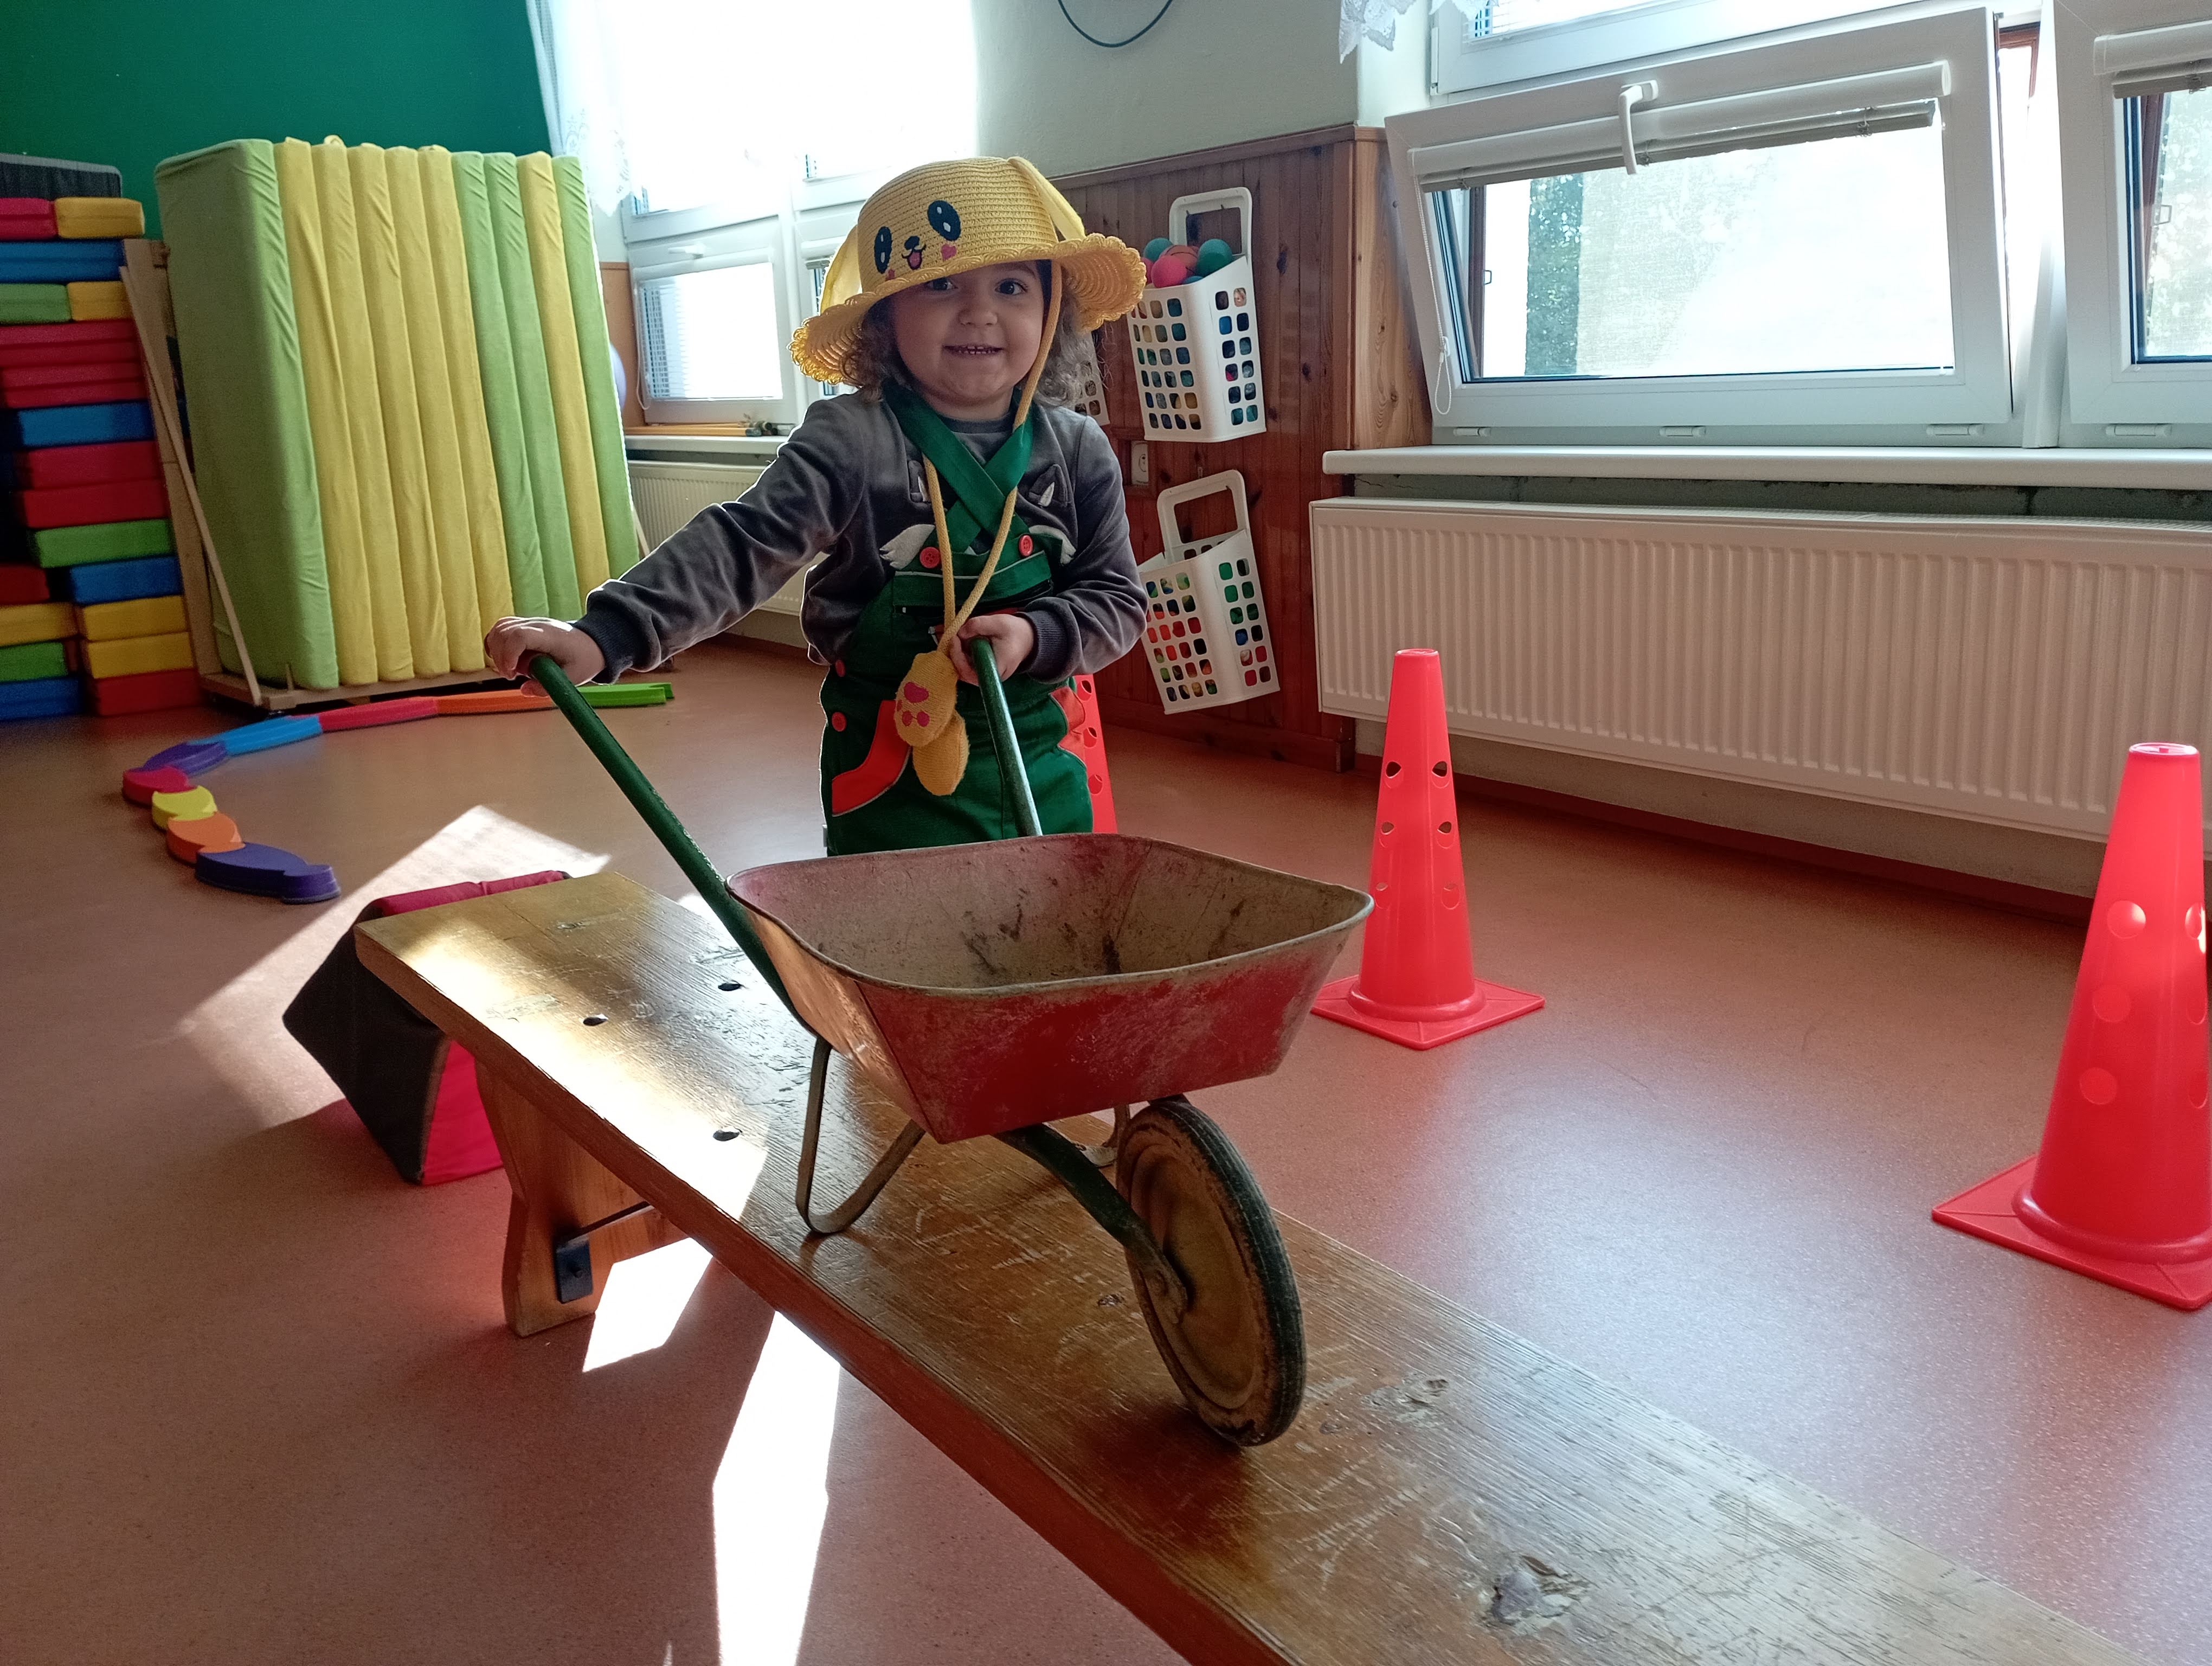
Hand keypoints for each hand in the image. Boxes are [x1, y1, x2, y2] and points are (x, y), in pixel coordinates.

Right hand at [485, 617, 605, 686]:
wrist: (592, 644)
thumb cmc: (584, 659)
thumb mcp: (573, 678)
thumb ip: (548, 686)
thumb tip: (524, 690)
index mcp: (551, 636)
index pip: (520, 636)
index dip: (509, 654)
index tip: (512, 674)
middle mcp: (538, 625)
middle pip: (504, 631)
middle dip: (500, 657)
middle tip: (512, 676)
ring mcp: (530, 623)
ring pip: (499, 628)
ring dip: (497, 651)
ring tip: (511, 669)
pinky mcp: (524, 626)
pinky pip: (502, 628)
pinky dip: (496, 643)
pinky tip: (506, 659)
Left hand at [946, 612, 1035, 684]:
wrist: (1028, 638)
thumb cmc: (1015, 632)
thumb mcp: (998, 622)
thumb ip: (978, 625)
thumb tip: (959, 632)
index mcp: (996, 668)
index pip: (971, 674)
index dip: (959, 660)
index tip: (955, 639)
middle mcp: (990, 676)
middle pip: (965, 672)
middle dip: (955, 655)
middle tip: (952, 635)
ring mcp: (986, 674)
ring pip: (965, 669)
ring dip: (957, 653)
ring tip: (956, 636)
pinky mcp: (983, 670)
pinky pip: (968, 665)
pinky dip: (961, 653)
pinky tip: (959, 640)